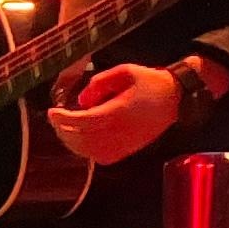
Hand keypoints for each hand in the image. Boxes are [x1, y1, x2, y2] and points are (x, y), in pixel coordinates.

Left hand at [46, 61, 184, 166]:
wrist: (175, 99)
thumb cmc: (150, 82)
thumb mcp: (125, 71)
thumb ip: (99, 82)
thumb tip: (81, 101)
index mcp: (119, 111)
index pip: (83, 121)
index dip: (63, 118)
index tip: (52, 112)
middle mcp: (121, 131)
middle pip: (82, 139)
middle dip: (64, 129)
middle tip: (56, 118)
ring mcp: (124, 144)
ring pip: (88, 151)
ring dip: (72, 141)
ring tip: (65, 127)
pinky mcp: (127, 151)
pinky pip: (99, 157)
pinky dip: (85, 150)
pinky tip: (81, 138)